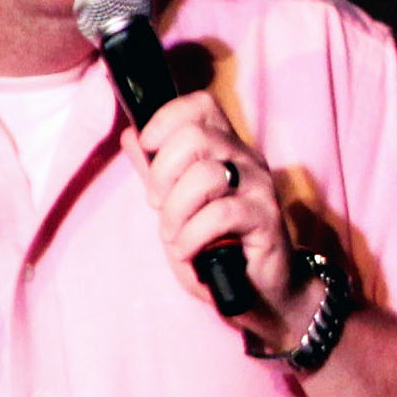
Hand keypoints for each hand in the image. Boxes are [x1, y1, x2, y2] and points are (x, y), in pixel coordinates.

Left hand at [134, 89, 298, 334]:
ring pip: (204, 176)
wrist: (259, 291)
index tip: (149, 148)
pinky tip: (190, 251)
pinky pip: (218, 215)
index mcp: (225, 148)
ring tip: (176, 236)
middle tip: (158, 205)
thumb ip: (157, 171)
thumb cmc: (219, 246)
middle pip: (195, 136)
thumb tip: (131, 134)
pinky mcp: (266, 219)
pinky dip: (192, 237)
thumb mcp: (178, 206)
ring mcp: (259, 187)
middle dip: (162, 174)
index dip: (167, 118)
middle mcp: (246, 159)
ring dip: (176, 213)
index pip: (200, 105)